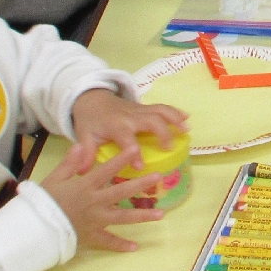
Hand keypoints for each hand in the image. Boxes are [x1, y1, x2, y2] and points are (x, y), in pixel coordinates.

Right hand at [38, 143, 171, 251]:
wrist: (35, 228)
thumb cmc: (43, 202)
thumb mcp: (54, 179)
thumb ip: (69, 163)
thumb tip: (80, 145)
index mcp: (85, 186)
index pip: (106, 170)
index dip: (120, 159)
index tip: (135, 149)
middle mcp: (95, 202)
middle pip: (121, 192)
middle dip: (141, 184)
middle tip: (158, 178)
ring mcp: (95, 220)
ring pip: (122, 217)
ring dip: (142, 216)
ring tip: (161, 214)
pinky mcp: (91, 236)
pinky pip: (108, 241)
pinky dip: (120, 245)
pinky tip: (135, 247)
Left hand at [70, 87, 187, 157]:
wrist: (92, 99)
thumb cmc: (90, 121)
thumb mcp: (84, 136)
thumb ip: (86, 153)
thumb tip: (83, 171)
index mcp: (116, 125)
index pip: (126, 138)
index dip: (134, 152)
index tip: (142, 166)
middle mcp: (130, 116)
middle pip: (150, 120)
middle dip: (162, 132)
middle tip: (170, 148)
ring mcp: (140, 110)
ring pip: (159, 111)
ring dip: (174, 119)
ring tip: (187, 130)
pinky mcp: (145, 108)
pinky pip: (162, 107)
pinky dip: (175, 111)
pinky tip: (187, 118)